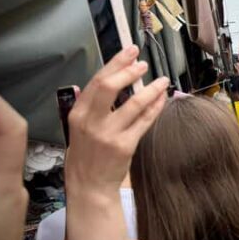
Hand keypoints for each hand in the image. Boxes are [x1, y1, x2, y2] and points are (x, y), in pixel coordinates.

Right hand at [64, 46, 168, 201]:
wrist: (89, 186)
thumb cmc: (85, 156)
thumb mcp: (76, 129)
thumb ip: (86, 106)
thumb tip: (95, 83)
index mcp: (78, 114)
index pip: (97, 81)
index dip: (115, 64)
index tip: (129, 53)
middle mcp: (91, 122)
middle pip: (110, 87)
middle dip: (129, 70)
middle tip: (143, 63)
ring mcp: (109, 134)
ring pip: (133, 104)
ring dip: (151, 89)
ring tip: (162, 80)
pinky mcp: (125, 145)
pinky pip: (145, 121)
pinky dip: (155, 107)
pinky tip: (162, 99)